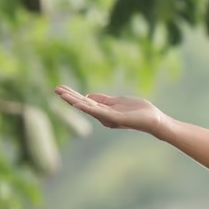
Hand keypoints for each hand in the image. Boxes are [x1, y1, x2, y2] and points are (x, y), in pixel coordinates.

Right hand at [54, 86, 168, 134]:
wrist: (154, 120)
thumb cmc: (138, 111)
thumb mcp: (117, 101)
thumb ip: (103, 100)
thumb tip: (88, 96)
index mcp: (103, 111)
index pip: (85, 101)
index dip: (72, 95)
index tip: (60, 88)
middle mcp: (103, 116)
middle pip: (83, 104)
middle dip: (69, 97)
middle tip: (55, 89)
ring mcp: (108, 118)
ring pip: (88, 108)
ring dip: (74, 101)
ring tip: (62, 95)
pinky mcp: (116, 119)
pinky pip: (99, 112)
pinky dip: (88, 107)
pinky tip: (79, 102)